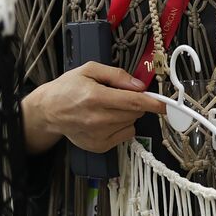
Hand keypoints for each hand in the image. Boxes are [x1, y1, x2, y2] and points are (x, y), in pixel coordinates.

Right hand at [21, 62, 167, 155]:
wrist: (48, 111)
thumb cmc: (67, 88)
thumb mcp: (89, 70)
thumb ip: (116, 75)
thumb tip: (139, 85)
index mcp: (96, 97)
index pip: (134, 102)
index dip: (154, 103)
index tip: (166, 104)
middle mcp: (98, 118)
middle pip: (135, 112)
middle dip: (134, 103)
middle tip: (118, 96)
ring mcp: (99, 135)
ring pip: (131, 123)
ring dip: (127, 115)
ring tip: (107, 108)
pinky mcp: (99, 146)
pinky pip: (125, 135)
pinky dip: (122, 126)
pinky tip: (106, 120)